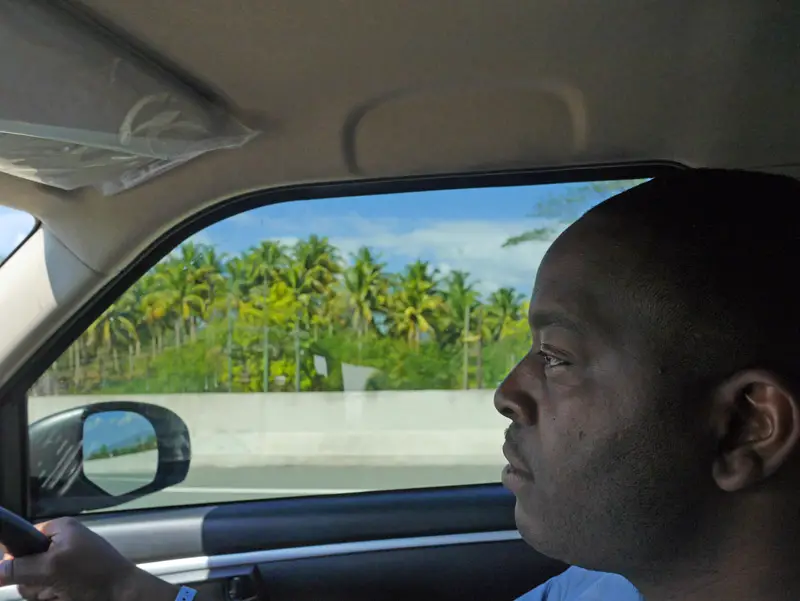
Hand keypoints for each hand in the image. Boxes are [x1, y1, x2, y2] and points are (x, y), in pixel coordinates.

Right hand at [0, 517, 177, 600]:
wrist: (123, 594)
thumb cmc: (91, 573)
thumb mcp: (52, 567)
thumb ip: (19, 568)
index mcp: (60, 529)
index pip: (23, 537)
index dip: (17, 556)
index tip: (23, 570)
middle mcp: (61, 545)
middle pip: (25, 567)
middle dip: (34, 582)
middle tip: (52, 584)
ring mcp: (65, 567)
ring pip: (34, 585)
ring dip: (44, 593)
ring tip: (62, 592)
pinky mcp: (69, 584)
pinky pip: (47, 594)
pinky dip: (53, 599)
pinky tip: (67, 598)